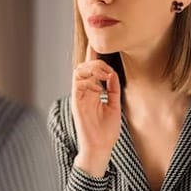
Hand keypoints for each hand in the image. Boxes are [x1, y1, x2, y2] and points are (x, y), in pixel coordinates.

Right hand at [71, 45, 120, 177]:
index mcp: (92, 91)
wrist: (100, 149)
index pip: (91, 69)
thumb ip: (112, 89)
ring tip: (105, 72)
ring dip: (93, 67)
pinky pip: (78, 83)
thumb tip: (112, 74)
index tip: (99, 41)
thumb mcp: (114, 105)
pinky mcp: (76, 102)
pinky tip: (100, 81)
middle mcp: (83, 91)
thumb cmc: (106, 131)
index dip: (94, 54)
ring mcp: (79, 96)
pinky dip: (89, 78)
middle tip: (108, 62)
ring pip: (79, 71)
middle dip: (95, 58)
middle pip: (84, 65)